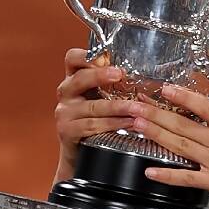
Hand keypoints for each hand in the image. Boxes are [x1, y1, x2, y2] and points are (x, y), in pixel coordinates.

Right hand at [53, 49, 135, 178]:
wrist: (80, 152)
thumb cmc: (96, 120)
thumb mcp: (100, 97)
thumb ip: (112, 84)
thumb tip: (144, 71)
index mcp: (74, 79)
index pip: (73, 58)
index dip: (87, 56)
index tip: (107, 57)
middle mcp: (66, 92)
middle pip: (80, 79)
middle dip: (101, 75)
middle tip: (120, 74)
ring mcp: (64, 112)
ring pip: (92, 107)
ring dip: (117, 107)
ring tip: (136, 108)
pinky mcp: (67, 131)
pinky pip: (92, 126)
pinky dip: (113, 124)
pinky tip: (129, 123)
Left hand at [131, 85, 208, 208]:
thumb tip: (208, 125)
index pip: (205, 107)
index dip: (184, 96)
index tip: (165, 88)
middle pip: (185, 124)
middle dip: (157, 113)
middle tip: (136, 105)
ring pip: (181, 145)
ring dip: (157, 135)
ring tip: (137, 126)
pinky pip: (187, 178)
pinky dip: (167, 175)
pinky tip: (150, 171)